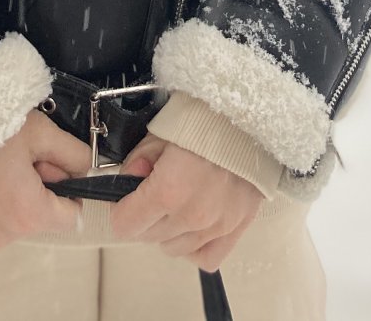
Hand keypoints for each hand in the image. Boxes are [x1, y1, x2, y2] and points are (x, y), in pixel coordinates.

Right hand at [0, 109, 88, 249]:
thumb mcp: (40, 131)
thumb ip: (74, 154)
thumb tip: (89, 171)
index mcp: (28, 213)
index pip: (69, 218)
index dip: (66, 191)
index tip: (47, 168)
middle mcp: (1, 236)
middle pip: (35, 219)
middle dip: (33, 194)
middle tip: (15, 161)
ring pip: (7, 224)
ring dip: (6, 202)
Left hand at [111, 133, 262, 271]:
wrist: (249, 115)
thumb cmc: (204, 118)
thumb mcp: (161, 130)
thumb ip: (138, 160)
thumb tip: (129, 179)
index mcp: (167, 190)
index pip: (125, 225)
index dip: (121, 209)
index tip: (126, 198)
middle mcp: (191, 216)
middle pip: (148, 236)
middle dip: (144, 216)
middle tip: (154, 190)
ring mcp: (216, 225)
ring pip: (175, 248)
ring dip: (169, 231)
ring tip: (178, 202)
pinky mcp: (237, 226)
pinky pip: (207, 256)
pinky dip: (195, 245)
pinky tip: (193, 226)